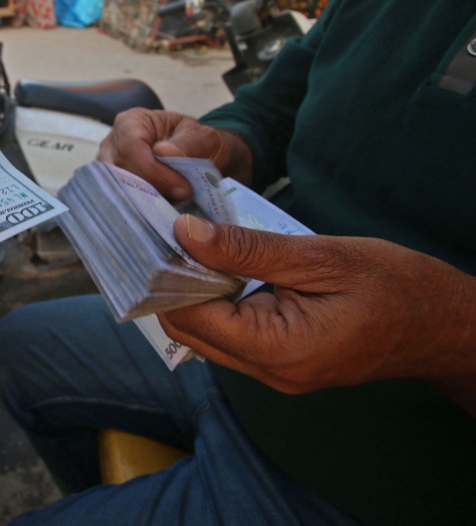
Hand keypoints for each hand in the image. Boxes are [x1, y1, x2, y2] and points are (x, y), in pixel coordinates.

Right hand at [99, 109, 252, 203]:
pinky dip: (140, 210)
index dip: (153, 171)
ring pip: (115, 190)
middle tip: (181, 199)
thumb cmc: (197, 143)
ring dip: (144, 202)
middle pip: (117, 172)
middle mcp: (112, 145)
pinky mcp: (114, 189)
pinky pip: (119, 203)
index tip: (182, 188)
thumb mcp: (203, 138)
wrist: (199, 158)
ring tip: (172, 205)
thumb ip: (188, 143)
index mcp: (132, 122)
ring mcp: (109, 169)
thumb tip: (163, 152)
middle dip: (150, 190)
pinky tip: (161, 213)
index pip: (130, 147)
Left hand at [158, 216, 475, 398]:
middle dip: (174, 284)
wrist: (447, 324)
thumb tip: (185, 233)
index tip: (160, 233)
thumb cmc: (396, 285)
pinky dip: (220, 303)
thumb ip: (246, 250)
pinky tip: (225, 268)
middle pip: (189, 330)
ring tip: (197, 244)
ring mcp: (275, 374)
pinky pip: (233, 336)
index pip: (190, 317)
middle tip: (172, 233)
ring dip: (196, 292)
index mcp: (277, 350)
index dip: (168, 276)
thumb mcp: (318, 257)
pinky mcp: (283, 365)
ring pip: (208, 335)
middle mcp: (269, 373)